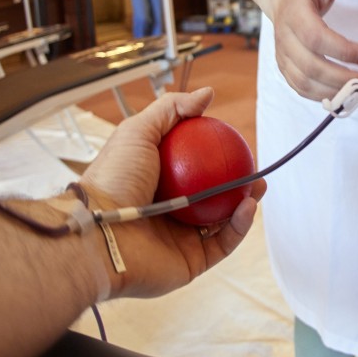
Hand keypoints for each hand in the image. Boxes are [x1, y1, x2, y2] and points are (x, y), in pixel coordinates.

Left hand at [79, 88, 265, 298]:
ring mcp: (181, 239)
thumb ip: (172, 109)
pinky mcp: (190, 262)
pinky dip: (239, 226)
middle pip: (214, 197)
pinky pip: (222, 243)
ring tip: (258, 186)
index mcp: (158, 185)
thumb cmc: (113, 180)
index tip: (236, 144)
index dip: (217, 158)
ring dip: (246, 204)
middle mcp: (170, 212)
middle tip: (254, 169)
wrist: (99, 233)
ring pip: (224, 221)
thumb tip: (208, 94)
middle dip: (239, 184)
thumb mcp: (138, 131)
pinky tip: (248, 206)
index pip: (195, 170)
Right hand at [271, 0, 357, 100]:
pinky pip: (302, 89)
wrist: (281, 1)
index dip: (343, 50)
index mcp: (294, 15)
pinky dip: (323, 96)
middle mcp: (284, 39)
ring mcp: (283, 57)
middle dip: (343, 77)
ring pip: (306, 83)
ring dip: (335, 91)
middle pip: (311, 66)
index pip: (316, 38)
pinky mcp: (286, 69)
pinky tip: (344, 94)